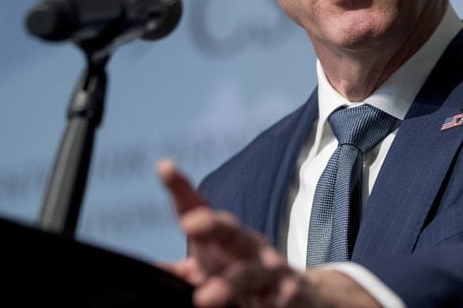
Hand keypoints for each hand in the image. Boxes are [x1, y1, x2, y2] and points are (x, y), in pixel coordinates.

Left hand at [157, 159, 378, 306]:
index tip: (165, 168)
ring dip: (231, 282)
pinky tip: (281, 298)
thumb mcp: (216, 269)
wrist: (305, 295)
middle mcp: (249, 247)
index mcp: (226, 238)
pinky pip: (285, 295)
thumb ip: (187, 268)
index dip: (182, 190)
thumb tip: (157, 268)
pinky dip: (281, 298)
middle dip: (213, 225)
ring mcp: (272, 270)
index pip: (200, 210)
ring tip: (206, 297)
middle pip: (231, 231)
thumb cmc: (249, 279)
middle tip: (190, 224)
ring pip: (252, 272)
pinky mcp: (292, 292)